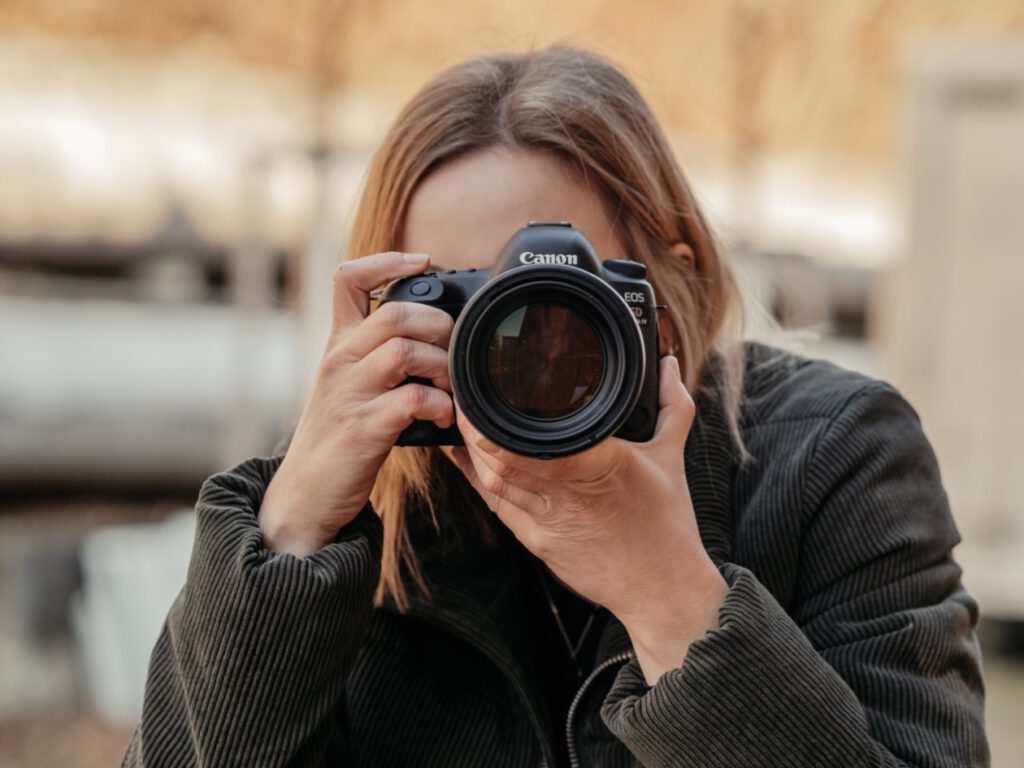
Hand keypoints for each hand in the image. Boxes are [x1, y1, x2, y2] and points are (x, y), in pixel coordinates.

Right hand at [259, 252, 454, 556]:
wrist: (306, 493)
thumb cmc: (338, 436)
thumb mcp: (349, 383)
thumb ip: (378, 355)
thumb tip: (434, 335)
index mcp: (338, 344)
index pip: (348, 278)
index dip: (388, 260)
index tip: (425, 261)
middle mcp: (339, 360)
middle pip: (393, 312)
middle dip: (438, 325)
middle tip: (453, 350)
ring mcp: (349, 393)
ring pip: (405, 351)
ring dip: (442, 367)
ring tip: (451, 389)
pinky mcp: (363, 427)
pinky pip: (412, 399)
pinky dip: (439, 406)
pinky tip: (444, 418)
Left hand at [441, 356, 726, 682]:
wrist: (661, 588)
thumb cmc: (665, 525)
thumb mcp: (673, 457)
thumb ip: (671, 404)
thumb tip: (668, 364)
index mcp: (603, 465)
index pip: (542, 442)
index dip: (502, 424)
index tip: (486, 396)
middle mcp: (569, 494)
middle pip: (503, 459)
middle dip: (474, 429)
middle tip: (463, 399)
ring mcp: (548, 521)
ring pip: (493, 482)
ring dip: (471, 451)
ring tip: (462, 421)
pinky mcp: (537, 543)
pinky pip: (497, 505)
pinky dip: (477, 478)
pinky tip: (463, 457)